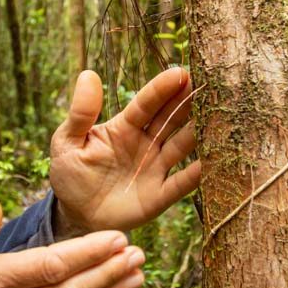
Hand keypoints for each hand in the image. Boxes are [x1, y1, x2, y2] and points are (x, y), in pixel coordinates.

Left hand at [49, 67, 201, 236]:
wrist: (76, 215)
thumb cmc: (70, 173)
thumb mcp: (67, 141)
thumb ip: (81, 113)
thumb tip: (88, 74)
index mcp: (124, 127)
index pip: (146, 104)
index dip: (163, 89)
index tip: (180, 72)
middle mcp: (146, 143)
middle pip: (172, 119)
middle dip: (190, 101)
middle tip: (211, 82)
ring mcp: (156, 168)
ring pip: (183, 146)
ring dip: (200, 131)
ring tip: (221, 116)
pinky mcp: (161, 195)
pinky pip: (183, 182)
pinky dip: (199, 173)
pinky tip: (216, 161)